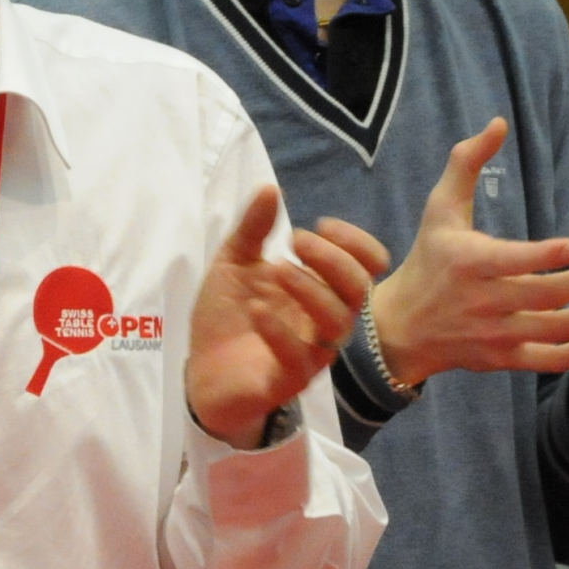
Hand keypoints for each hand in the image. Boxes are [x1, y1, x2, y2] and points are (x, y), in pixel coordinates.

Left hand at [185, 186, 389, 446]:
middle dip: (334, 260)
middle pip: (360, 290)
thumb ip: (252, 229)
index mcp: (321, 289)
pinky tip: (257, 310)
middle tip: (297, 240)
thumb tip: (270, 189)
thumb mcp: (234, 263)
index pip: (367, 265)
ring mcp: (311, 351)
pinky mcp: (289, 379)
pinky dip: (280, 331)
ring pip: (338, 322)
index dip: (355, 242)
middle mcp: (324, 320)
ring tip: (276, 270)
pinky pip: (299, 358)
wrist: (201, 371)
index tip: (320, 224)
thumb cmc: (228, 316)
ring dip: (311, 289)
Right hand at [368, 118, 568, 386]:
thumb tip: (498, 122)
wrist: (401, 327)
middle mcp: (481, 301)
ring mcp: (493, 334)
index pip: (509, 262)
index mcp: (466, 262)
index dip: (544, 258)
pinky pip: (549, 360)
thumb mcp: (438, 209)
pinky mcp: (503, 359)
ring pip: (554, 329)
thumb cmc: (428, 259)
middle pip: (543, 296)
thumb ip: (466, 164)